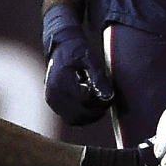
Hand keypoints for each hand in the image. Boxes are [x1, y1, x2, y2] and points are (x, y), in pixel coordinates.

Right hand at [42, 1, 113, 124]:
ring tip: (100, 101)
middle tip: (109, 99)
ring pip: (76, 120)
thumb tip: (108, 96)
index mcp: (61, 82)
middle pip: (81, 113)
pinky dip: (83, 115)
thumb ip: (99, 77)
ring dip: (91, 114)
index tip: (112, 94)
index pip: (85, 100)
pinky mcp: (55, 105)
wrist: (61, 46)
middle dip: (98, 109)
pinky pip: (71, 118)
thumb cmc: (76, 49)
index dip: (101, 100)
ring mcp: (53, 101)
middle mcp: (53, 95)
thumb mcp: (90, 58)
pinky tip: (91, 103)